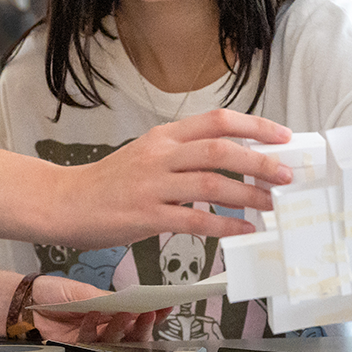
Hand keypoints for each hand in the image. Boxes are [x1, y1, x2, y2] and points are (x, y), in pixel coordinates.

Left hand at [28, 275, 168, 343]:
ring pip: (116, 341)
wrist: (25, 301)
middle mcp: (104, 325)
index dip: (152, 311)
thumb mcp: (82, 290)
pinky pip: (92, 345)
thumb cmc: (53, 292)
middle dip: (143, 325)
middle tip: (148, 314)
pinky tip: (90, 317)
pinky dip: (93, 331)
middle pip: (132, 333)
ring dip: (121, 328)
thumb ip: (106, 299)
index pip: (136, 313)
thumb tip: (131, 302)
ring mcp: (92, 338)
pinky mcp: (78, 347)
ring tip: (123, 314)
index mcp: (109, 309)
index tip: (166, 306)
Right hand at [57, 109, 292, 247]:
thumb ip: (185, 156)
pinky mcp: (145, 216)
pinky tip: (243, 230)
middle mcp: (160, 154)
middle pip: (220, 149)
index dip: (254, 127)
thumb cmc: (108, 183)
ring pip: (211, 183)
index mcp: (164, 136)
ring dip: (248, 194)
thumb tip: (233, 163)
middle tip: (288, 175)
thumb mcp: (147, 155)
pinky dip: (224, 226)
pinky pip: (193, 221)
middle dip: (260, 162)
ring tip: (272, 205)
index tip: (283, 137)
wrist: (64, 202)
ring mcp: (152, 185)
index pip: (216, 121)